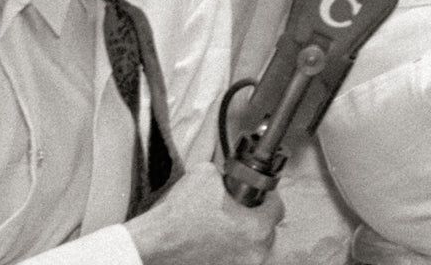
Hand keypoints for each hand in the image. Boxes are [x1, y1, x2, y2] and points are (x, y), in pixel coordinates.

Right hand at [126, 161, 284, 264]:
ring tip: (221, 227)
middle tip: (237, 209)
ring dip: (241, 237)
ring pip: (251, 248)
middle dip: (254, 218)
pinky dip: (227, 252)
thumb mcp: (205, 174)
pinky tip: (211, 242)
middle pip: (266, 231)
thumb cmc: (178, 215)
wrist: (153, 244)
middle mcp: (253, 254)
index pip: (277, 208)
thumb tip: (227, 174)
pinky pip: (234, 260)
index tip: (259, 194)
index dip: (267, 196)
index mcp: (256, 228)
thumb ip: (225, 174)